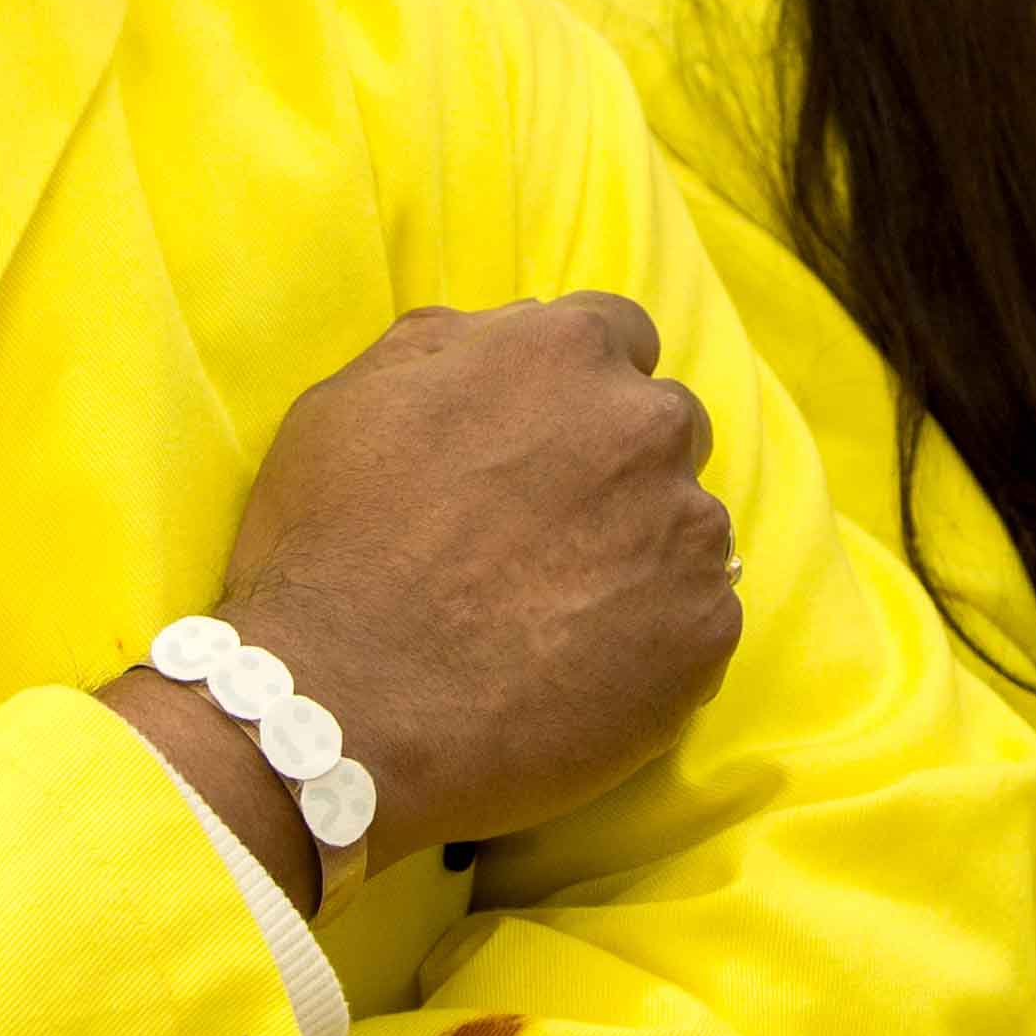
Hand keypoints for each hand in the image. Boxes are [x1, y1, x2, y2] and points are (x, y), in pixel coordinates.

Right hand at [114, 294, 744, 898]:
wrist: (343, 709)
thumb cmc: (329, 548)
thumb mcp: (351, 401)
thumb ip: (452, 343)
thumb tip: (523, 326)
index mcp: (564, 351)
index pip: (619, 338)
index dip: (580, 390)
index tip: (546, 442)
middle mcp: (645, 425)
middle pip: (665, 427)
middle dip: (620, 465)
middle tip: (546, 536)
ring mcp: (685, 531)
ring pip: (687, 525)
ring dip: (641, 553)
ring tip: (555, 616)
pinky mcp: (705, 632)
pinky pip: (700, 617)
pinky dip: (654, 639)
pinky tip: (580, 669)